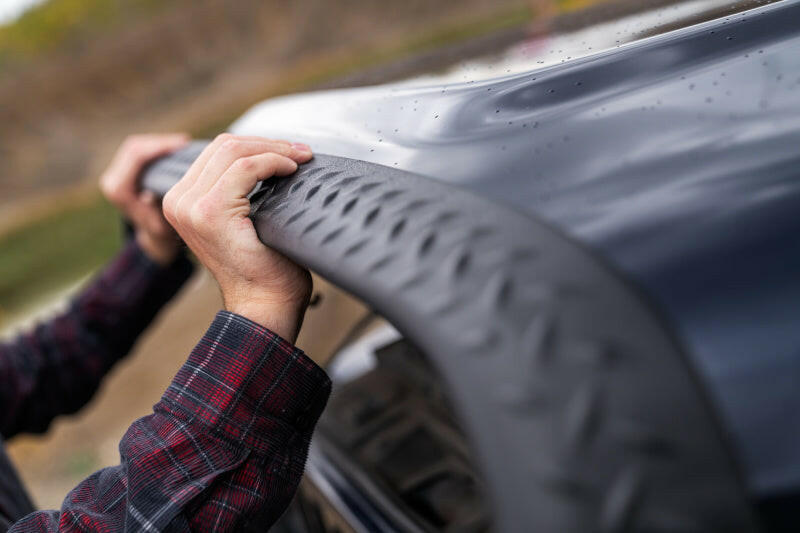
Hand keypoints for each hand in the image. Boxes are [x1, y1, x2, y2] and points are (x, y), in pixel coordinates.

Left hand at [100, 133, 189, 264]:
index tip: (181, 145)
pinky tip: (174, 148)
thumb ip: (155, 211)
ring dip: (158, 143)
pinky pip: (138, 151)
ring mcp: (115, 174)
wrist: (150, 238)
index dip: (159, 147)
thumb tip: (148, 196)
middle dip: (160, 142)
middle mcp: (112, 180)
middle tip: (185, 142)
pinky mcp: (122, 171)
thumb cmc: (160, 234)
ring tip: (182, 144)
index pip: (135, 157)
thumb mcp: (160, 227)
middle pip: (134, 147)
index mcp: (118, 190)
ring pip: (136, 146)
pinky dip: (156, 147)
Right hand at [162, 134, 313, 341]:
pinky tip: (292, 169)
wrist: (264, 304)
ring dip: (274, 149)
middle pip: (224, 146)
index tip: (291, 152)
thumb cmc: (265, 268)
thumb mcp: (246, 219)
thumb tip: (271, 153)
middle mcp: (178, 201)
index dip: (257, 145)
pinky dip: (272, 161)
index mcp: (182, 201)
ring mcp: (190, 206)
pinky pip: (245, 168)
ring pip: (233, 150)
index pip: (217, 152)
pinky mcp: (210, 212)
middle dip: (268, 143)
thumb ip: (241, 189)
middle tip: (302, 151)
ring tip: (301, 157)